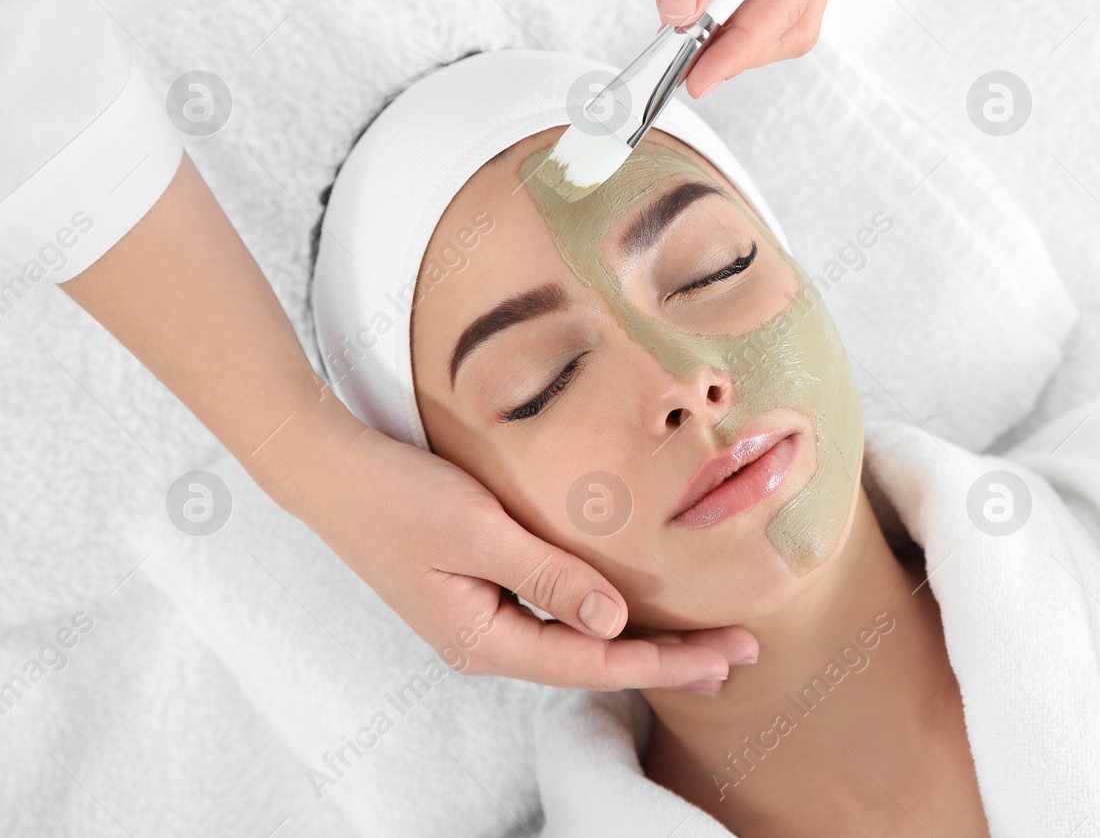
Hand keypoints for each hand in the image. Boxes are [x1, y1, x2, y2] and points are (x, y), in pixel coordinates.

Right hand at [64, 154, 750, 693]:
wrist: (327, 470)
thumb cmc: (396, 495)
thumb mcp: (478, 531)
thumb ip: (549, 578)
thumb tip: (615, 626)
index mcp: (485, 640)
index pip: (595, 663)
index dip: (667, 661)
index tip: (727, 656)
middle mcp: (486, 641)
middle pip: (593, 663)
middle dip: (668, 661)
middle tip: (739, 657)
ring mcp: (481, 619)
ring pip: (578, 642)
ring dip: (641, 642)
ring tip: (702, 644)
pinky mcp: (479, 590)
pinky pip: (557, 616)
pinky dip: (604, 616)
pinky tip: (633, 610)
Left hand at [607, 0, 848, 97]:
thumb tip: (680, 6)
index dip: (747, 38)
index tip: (702, 71)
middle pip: (792, 16)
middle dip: (743, 49)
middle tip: (686, 75)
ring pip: (772, 18)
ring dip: (730, 42)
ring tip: (678, 57)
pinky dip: (714, 22)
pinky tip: (679, 26)